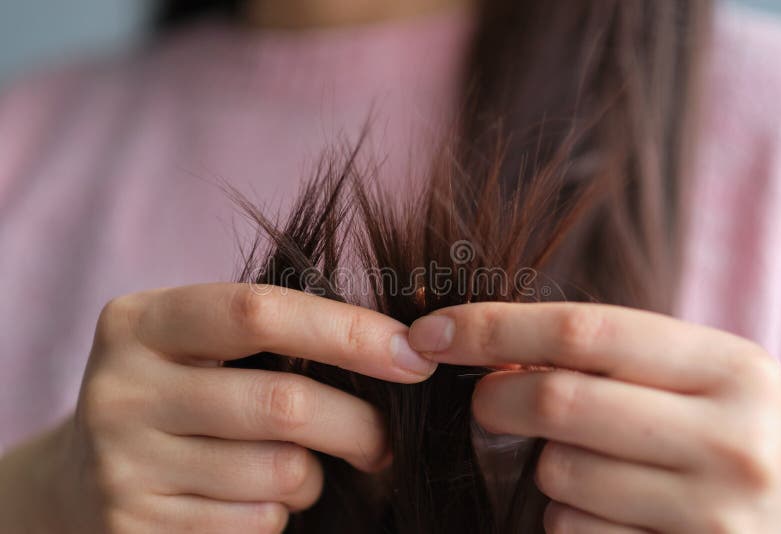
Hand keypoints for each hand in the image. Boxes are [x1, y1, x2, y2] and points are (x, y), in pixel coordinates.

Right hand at [0, 283, 434, 533]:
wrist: (77, 480)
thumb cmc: (175, 396)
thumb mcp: (197, 347)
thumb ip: (272, 337)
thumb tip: (398, 349)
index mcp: (142, 322)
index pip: (259, 312)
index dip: (348, 332)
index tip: (413, 355)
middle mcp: (122, 388)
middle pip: (284, 404)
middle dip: (360, 426)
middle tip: (386, 440)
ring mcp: (123, 465)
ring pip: (280, 474)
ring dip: (312, 478)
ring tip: (294, 469)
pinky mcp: (135, 528)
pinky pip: (256, 524)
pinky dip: (277, 515)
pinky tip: (249, 500)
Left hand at [408, 302, 780, 532]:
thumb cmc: (713, 441)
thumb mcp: (683, 383)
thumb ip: (601, 358)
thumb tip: (483, 345)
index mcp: (733, 367)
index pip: (583, 331)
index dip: (492, 328)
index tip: (430, 332)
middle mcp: (737, 438)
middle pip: (558, 399)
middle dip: (496, 398)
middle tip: (486, 402)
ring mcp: (716, 515)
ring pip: (557, 473)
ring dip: (544, 468)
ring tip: (587, 465)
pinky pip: (572, 530)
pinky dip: (565, 518)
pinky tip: (610, 513)